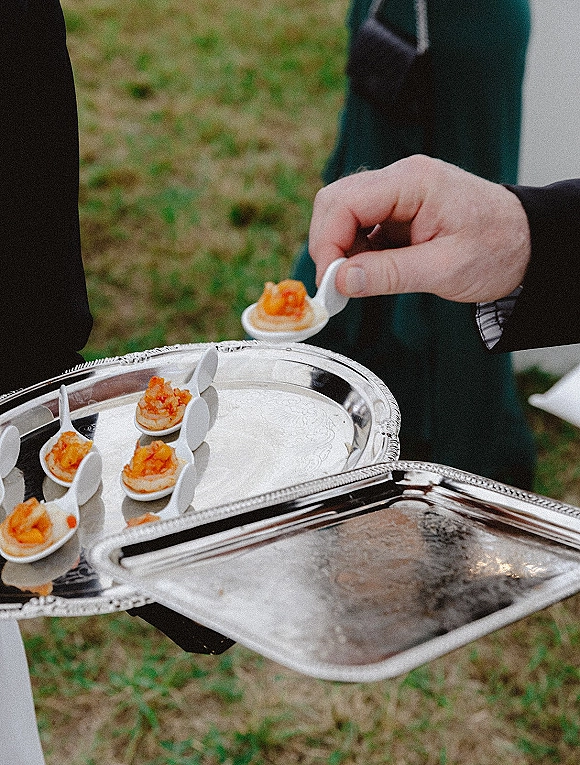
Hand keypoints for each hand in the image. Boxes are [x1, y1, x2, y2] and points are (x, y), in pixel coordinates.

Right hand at [308, 155, 530, 303]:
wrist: (526, 243)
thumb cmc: (497, 249)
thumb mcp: (445, 269)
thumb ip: (390, 274)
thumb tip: (341, 281)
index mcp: (413, 182)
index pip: (345, 201)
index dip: (327, 243)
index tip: (329, 283)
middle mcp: (401, 179)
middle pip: (336, 202)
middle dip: (328, 245)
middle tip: (336, 286)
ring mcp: (398, 193)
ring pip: (343, 214)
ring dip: (341, 250)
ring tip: (357, 284)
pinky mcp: (398, 210)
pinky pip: (361, 226)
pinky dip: (355, 252)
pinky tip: (369, 274)